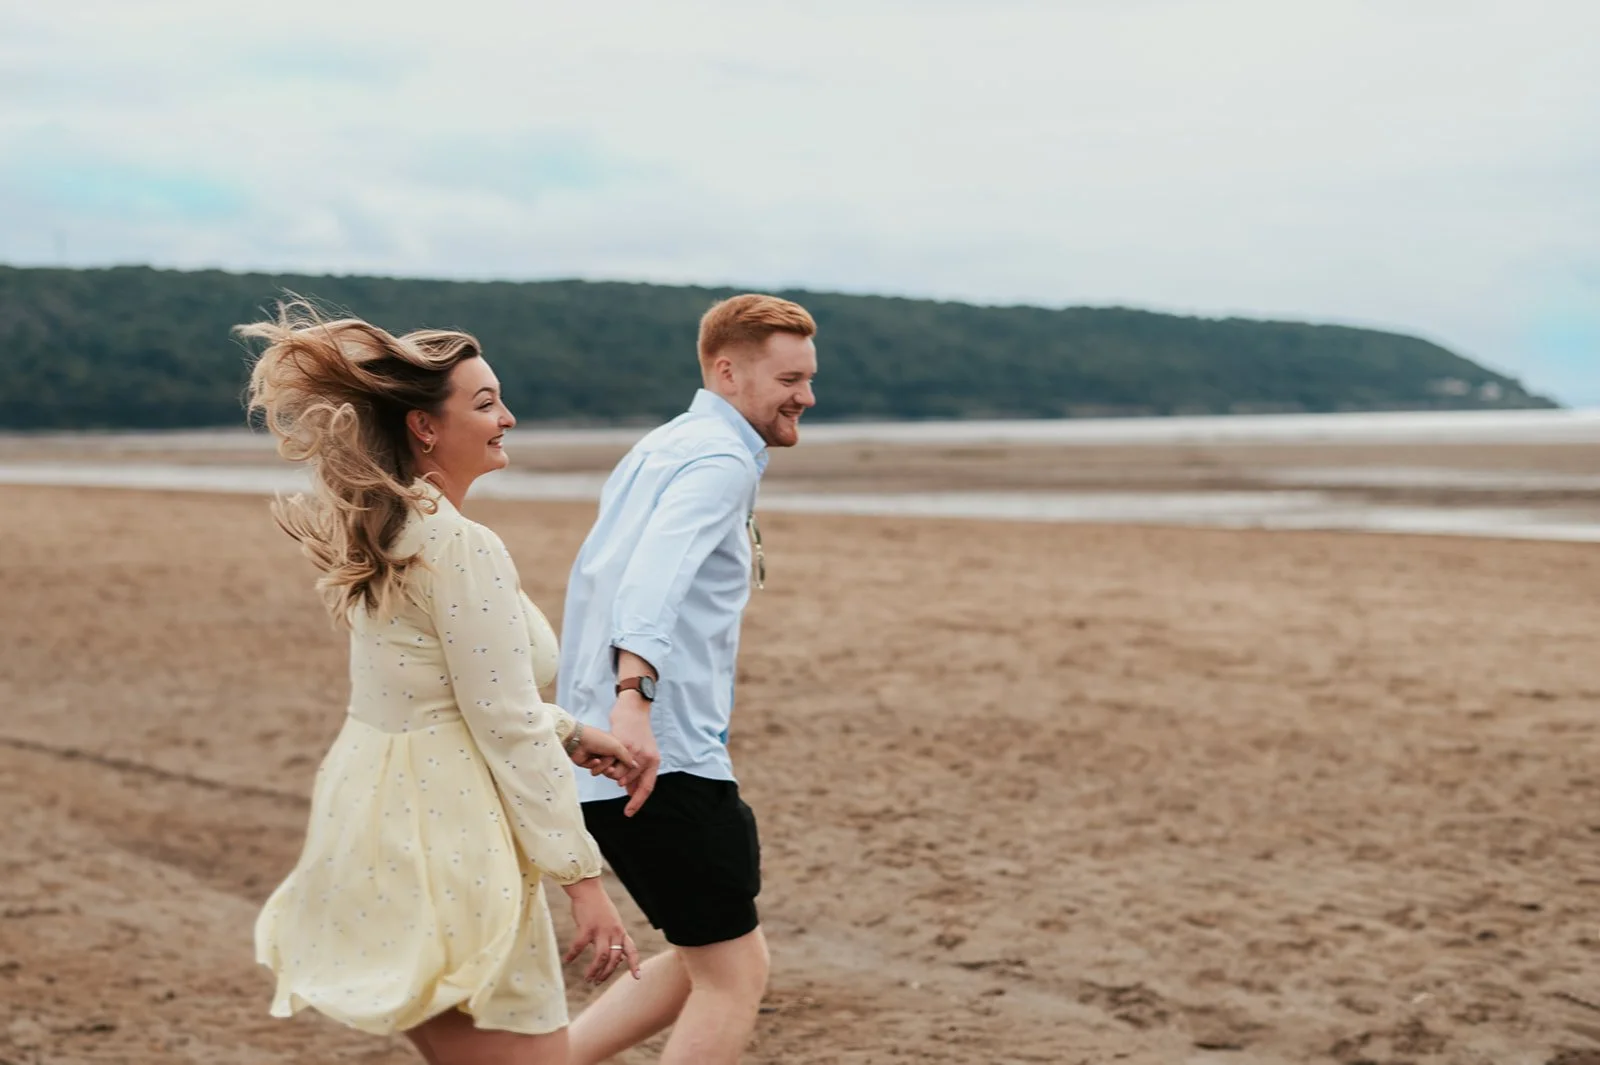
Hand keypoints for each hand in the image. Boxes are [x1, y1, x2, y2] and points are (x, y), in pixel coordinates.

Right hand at [562, 877, 640, 983]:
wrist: (589, 890)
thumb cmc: (599, 908)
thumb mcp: (613, 924)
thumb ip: (615, 940)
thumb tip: (616, 959)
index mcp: (620, 932)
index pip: (631, 950)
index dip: (634, 964)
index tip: (637, 977)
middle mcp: (614, 932)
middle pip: (614, 958)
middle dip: (607, 973)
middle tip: (597, 982)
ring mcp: (601, 929)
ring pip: (601, 956)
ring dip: (594, 970)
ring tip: (588, 978)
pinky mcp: (587, 927)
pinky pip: (580, 946)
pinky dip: (573, 955)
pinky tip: (567, 960)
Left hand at [569, 725, 636, 781]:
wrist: (579, 739)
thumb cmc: (598, 739)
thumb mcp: (617, 746)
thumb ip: (627, 757)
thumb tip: (636, 766)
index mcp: (616, 748)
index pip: (624, 762)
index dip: (623, 766)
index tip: (622, 767)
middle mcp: (607, 753)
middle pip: (614, 769)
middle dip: (611, 768)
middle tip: (609, 766)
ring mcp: (598, 759)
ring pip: (604, 772)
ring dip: (601, 767)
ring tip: (599, 760)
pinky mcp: (588, 764)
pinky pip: (594, 771)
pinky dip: (594, 765)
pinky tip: (593, 759)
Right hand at [609, 694, 660, 816]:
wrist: (633, 709)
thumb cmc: (637, 733)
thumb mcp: (644, 753)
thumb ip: (638, 773)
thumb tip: (633, 794)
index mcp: (653, 761)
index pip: (647, 787)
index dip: (638, 801)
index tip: (628, 813)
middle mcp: (646, 757)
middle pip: (630, 781)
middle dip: (619, 781)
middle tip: (611, 773)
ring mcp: (634, 750)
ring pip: (619, 772)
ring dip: (609, 773)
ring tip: (604, 766)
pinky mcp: (622, 743)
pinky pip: (611, 761)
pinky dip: (604, 764)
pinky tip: (599, 762)